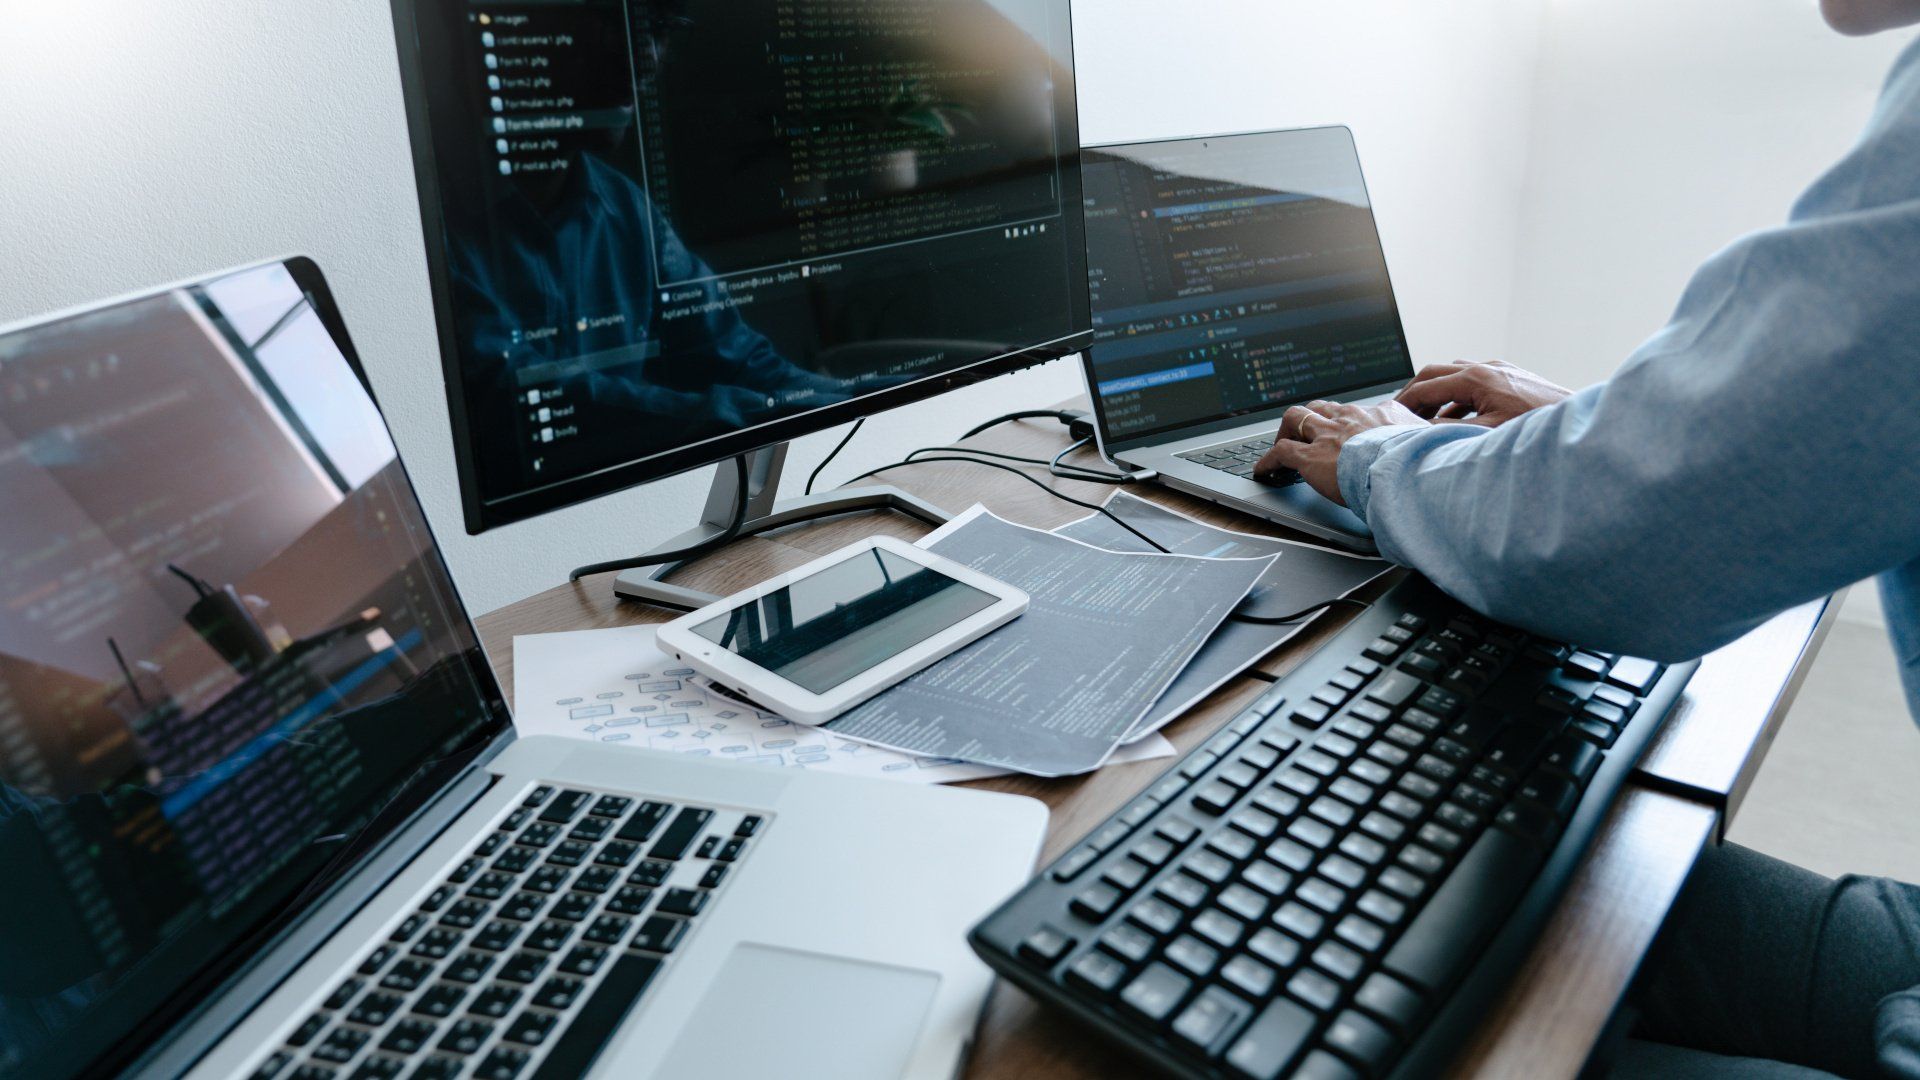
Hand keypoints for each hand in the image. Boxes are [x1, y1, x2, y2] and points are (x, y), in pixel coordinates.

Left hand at [1255, 399, 1427, 504]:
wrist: (1408, 470)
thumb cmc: (1426, 462)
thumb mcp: (1434, 445)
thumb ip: (1431, 443)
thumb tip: (1448, 447)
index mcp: (1383, 414)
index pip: (1360, 411)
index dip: (1349, 421)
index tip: (1347, 430)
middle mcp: (1352, 418)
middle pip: (1323, 407)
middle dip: (1312, 418)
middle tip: (1307, 432)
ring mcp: (1328, 435)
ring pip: (1296, 418)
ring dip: (1287, 431)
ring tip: (1282, 444)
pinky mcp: (1310, 456)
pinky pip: (1280, 452)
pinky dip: (1268, 461)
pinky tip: (1263, 471)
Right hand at [1396, 360, 1570, 426]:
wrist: (1579, 422)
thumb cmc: (1537, 428)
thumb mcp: (1486, 435)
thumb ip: (1449, 431)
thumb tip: (1419, 433)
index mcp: (1476, 378)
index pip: (1425, 387)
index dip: (1404, 403)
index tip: (1390, 416)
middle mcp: (1487, 368)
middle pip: (1435, 373)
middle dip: (1414, 393)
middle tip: (1399, 412)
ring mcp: (1501, 370)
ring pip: (1454, 375)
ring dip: (1436, 394)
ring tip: (1424, 418)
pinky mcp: (1512, 378)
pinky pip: (1474, 382)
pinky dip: (1457, 398)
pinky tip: (1456, 418)